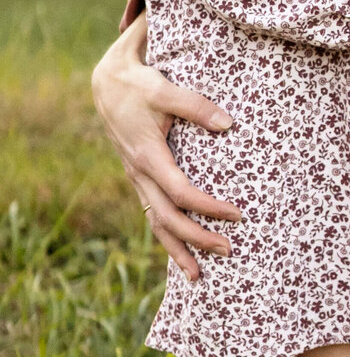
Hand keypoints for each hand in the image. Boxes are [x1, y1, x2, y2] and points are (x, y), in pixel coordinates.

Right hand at [91, 12, 241, 279]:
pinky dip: (165, 234)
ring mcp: (136, 177)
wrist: (107, 82)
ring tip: (198, 275)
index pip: (181, 193)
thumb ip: (196, 106)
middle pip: (167, 218)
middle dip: (196, 239)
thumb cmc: (138, 84)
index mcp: (147, 156)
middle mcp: (139, 173)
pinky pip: (151, 212)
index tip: (236, 215)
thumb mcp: (164, 89)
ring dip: (177, 248)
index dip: (208, 207)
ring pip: (155, 222)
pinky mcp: (138, 175)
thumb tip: (228, 124)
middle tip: (228, 251)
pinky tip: (179, 249)